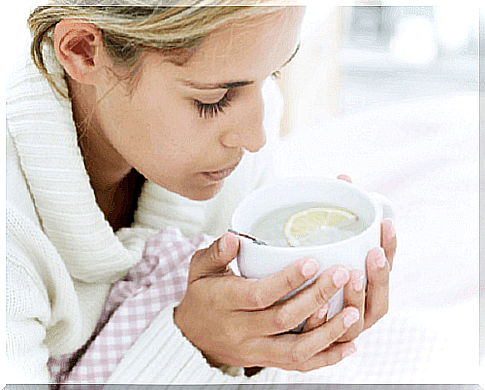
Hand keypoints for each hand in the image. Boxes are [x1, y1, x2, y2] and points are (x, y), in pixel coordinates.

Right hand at [174, 232, 359, 370]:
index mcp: (224, 302)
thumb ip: (216, 253)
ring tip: (354, 312)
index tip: (312, 261)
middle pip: (283, 319)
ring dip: (328, 332)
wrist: (192, 337)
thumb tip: (232, 237)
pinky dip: (326, 358)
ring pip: (295, 349)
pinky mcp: (266, 361)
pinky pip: (298, 365)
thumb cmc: (201, 296)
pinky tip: (348, 346)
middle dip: (316, 297)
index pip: (259, 294)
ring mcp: (255, 350)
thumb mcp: (198, 269)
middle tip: (342, 275)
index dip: (287, 280)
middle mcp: (241, 330)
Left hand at [303, 174, 396, 340]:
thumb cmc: (312, 270)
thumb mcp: (323, 241)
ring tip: (351, 275)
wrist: (279, 309)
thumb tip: (344, 177)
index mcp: (366, 285)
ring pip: (358, 321)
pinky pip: (328, 340)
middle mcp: (360, 309)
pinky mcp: (322, 343)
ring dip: (357, 300)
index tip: (386, 224)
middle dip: (381, 276)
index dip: (392, 247)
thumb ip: (335, 212)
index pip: (386, 267)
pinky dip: (326, 325)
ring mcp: (343, 329)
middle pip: (380, 299)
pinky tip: (318, 308)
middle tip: (373, 252)